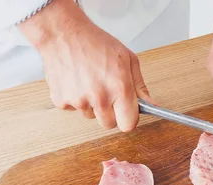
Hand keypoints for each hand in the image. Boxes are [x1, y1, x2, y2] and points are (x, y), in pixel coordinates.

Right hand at [18, 0, 154, 131]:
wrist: (62, 32)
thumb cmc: (95, 42)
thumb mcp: (127, 59)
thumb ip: (139, 86)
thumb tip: (151, 105)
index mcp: (119, 87)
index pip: (128, 124)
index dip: (128, 119)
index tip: (126, 112)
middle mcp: (99, 97)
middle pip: (108, 124)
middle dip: (110, 112)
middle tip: (106, 92)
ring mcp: (78, 101)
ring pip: (90, 115)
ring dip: (91, 104)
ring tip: (88, 80)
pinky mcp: (61, 101)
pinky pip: (73, 108)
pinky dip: (75, 98)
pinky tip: (75, 80)